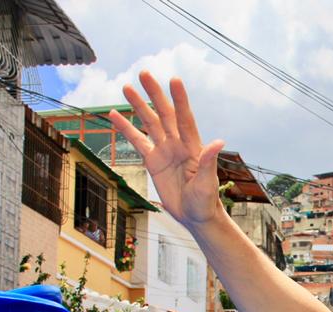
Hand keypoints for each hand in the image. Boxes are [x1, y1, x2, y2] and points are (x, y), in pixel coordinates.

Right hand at [109, 72, 225, 231]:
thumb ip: (209, 162)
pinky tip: (114, 116)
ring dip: (138, 106)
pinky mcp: (153, 162)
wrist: (196, 217)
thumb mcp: (207, 183)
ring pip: (149, 123)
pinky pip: (137, 142)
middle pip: (164, 114)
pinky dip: (126, 129)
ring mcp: (165, 151)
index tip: (174, 80)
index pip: (185, 118)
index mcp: (193, 147)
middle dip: (154, 94)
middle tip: (144, 73)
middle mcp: (178, 144)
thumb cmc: (206, 201)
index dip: (180, 99)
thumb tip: (218, 142)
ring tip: (127, 88)